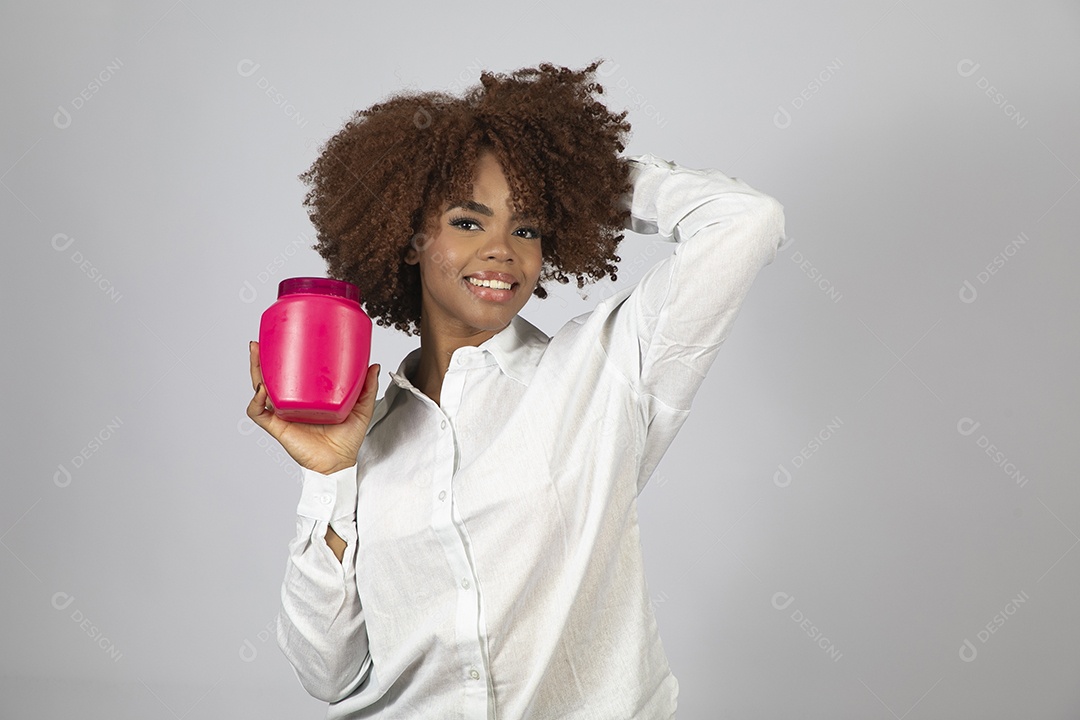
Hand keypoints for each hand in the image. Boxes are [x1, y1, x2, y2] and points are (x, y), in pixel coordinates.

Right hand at [245, 341, 380, 474]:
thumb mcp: (361, 408)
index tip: (281, 340)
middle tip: (259, 343)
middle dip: (261, 360)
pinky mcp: (278, 427)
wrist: (339, 463)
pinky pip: (259, 413)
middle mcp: (291, 403)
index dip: (282, 359)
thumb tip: (374, 365)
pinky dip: (257, 401)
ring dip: (255, 372)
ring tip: (256, 354)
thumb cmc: (347, 439)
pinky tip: (263, 390)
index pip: (290, 374)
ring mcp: (283, 414)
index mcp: (306, 397)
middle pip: (269, 378)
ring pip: (260, 390)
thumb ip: (367, 388)